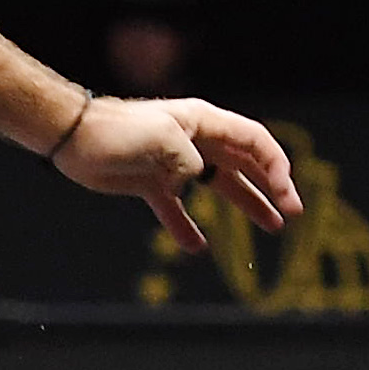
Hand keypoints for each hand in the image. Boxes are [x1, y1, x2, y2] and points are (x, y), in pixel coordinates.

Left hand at [52, 96, 301, 250]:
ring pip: (221, 186)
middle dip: (272, 188)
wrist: (75, 139)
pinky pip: (178, 209)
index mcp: (204, 123)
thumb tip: (198, 177)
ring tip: (271, 228)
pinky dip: (187, 228)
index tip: (285, 196)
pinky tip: (196, 247)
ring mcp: (176, 164)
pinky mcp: (153, 184)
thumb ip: (190, 160)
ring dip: (246, 205)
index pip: (254, 142)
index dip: (276, 167)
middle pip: (245, 164)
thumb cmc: (119, 130)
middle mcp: (196, 142)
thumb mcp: (164, 140)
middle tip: (293, 215)